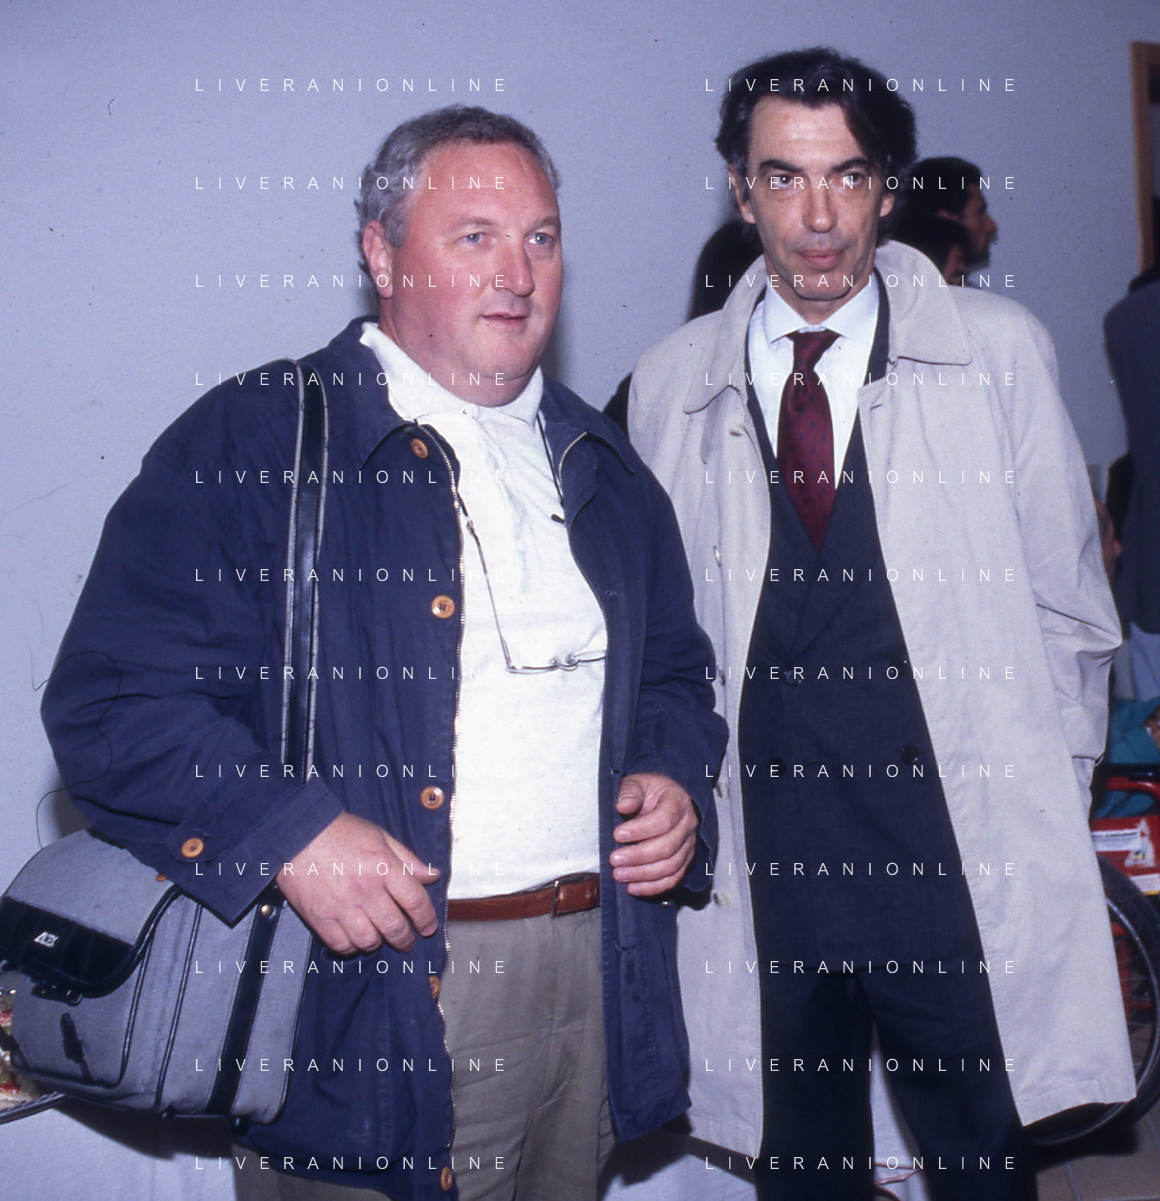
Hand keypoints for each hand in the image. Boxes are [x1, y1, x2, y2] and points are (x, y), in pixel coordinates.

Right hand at [277, 812, 439, 953]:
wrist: (296, 833)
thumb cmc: (339, 831)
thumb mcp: (380, 836)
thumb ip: (408, 859)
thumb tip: (432, 876)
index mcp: (383, 866)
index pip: (414, 901)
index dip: (426, 918)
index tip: (428, 927)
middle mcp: (365, 889)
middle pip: (394, 926)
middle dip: (406, 939)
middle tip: (408, 941)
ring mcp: (341, 906)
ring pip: (370, 941)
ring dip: (380, 943)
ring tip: (381, 938)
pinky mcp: (319, 918)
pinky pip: (342, 945)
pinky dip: (353, 947)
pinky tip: (356, 938)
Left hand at [610, 772, 697, 895]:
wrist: (665, 800)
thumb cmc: (649, 792)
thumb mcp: (637, 783)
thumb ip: (629, 791)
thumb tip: (623, 805)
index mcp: (677, 802)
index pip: (663, 820)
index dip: (640, 830)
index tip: (617, 835)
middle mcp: (687, 825)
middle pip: (668, 847)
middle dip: (638, 856)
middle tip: (615, 859)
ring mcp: (688, 845)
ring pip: (671, 866)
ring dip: (643, 874)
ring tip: (619, 874)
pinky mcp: (684, 861)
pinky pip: (673, 879)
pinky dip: (653, 887)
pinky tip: (633, 887)